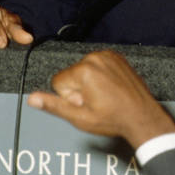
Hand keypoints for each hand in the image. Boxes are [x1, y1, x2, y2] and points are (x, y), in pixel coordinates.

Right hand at [27, 49, 174, 148]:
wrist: (142, 116)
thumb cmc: (113, 119)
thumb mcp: (80, 117)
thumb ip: (54, 106)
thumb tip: (32, 99)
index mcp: (85, 70)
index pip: (58, 81)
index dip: (69, 98)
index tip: (85, 104)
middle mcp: (96, 57)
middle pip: (71, 75)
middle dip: (79, 90)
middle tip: (98, 102)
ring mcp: (108, 56)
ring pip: (83, 70)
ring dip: (90, 84)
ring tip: (105, 96)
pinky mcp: (116, 57)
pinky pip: (97, 66)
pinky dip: (101, 76)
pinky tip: (111, 89)